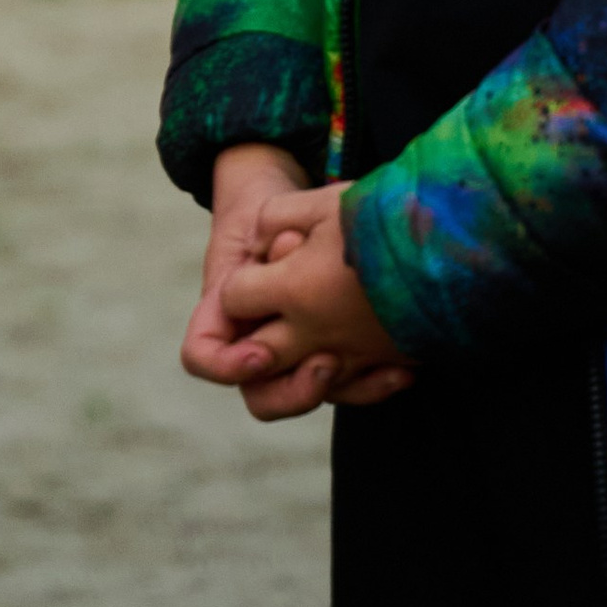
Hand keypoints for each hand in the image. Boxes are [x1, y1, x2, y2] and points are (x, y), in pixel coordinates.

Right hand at [217, 180, 415, 419]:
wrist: (300, 210)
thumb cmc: (273, 207)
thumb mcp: (266, 210)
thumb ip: (271, 232)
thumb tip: (289, 251)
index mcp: (226, 311)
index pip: (203, 354)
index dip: (226, 363)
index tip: (262, 351)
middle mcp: (258, 343)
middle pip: (262, 398)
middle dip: (296, 392)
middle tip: (329, 361)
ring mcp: (297, 356)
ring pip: (312, 399)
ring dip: (344, 389)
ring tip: (379, 364)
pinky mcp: (336, 356)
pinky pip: (350, 389)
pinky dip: (375, 384)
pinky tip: (404, 370)